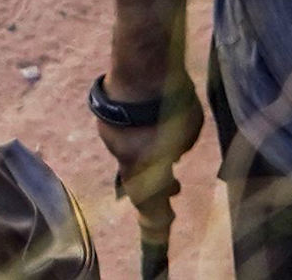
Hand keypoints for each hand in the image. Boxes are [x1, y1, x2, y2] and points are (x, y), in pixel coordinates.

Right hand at [95, 68, 200, 208]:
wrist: (142, 67)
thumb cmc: (171, 107)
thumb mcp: (187, 135)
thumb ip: (176, 149)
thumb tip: (170, 152)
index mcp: (140, 165)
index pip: (146, 200)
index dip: (155, 215)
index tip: (163, 225)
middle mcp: (119, 152)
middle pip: (134, 177)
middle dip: (155, 184)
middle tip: (175, 187)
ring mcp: (108, 130)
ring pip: (128, 152)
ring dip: (147, 157)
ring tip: (166, 151)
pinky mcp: (105, 110)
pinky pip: (124, 132)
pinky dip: (138, 136)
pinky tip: (150, 124)